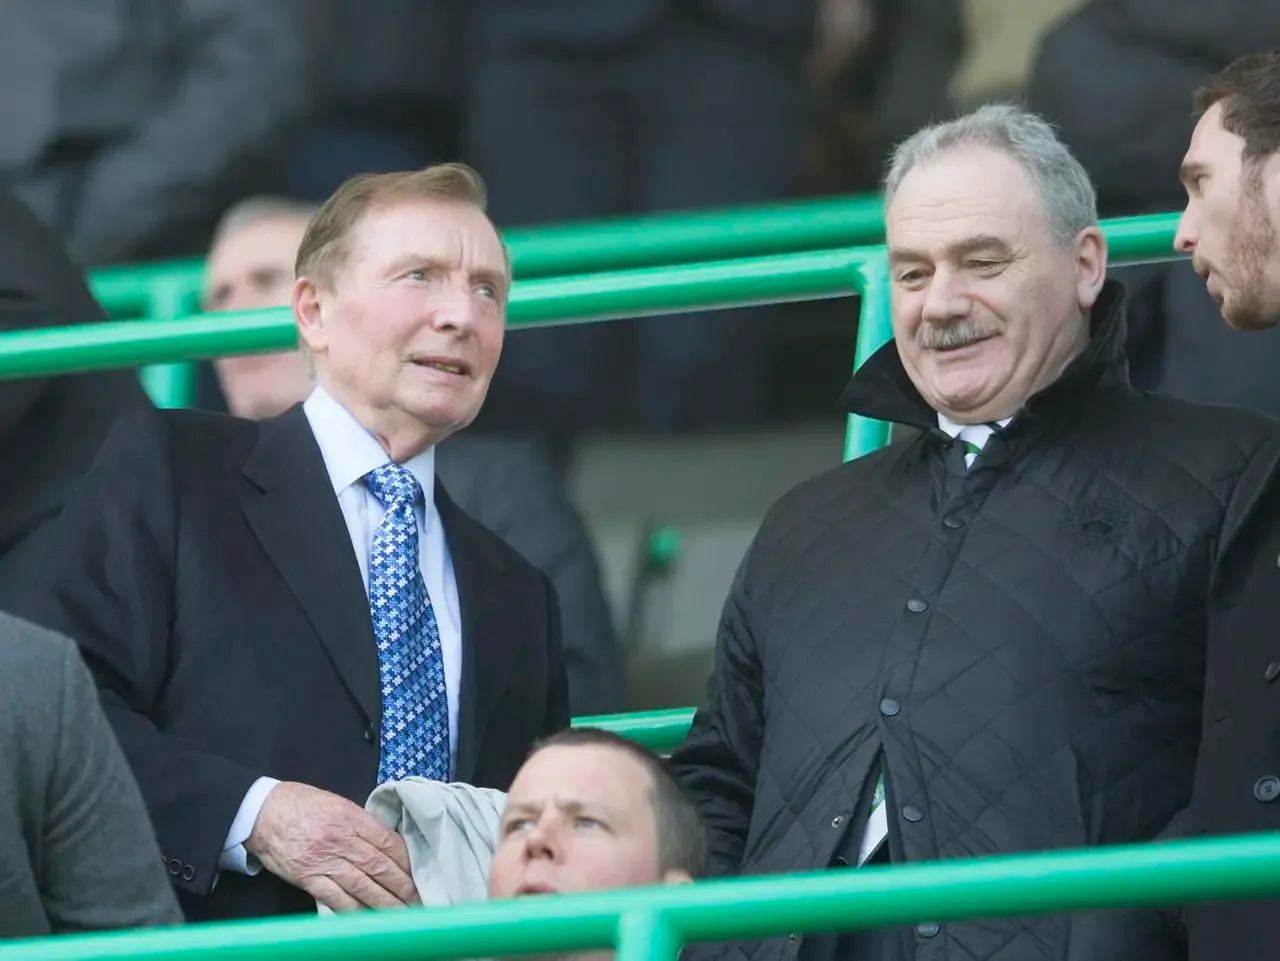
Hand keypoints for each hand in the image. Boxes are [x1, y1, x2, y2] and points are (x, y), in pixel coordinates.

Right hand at [245, 781, 416, 911]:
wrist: (262, 812)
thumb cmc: (300, 804)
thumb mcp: (336, 802)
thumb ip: (359, 822)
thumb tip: (382, 841)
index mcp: (352, 818)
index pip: (387, 842)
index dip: (406, 861)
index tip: (419, 873)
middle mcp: (342, 840)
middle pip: (379, 866)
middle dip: (402, 886)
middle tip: (419, 900)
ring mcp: (325, 861)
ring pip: (363, 885)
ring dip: (385, 902)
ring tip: (403, 914)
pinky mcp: (308, 878)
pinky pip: (336, 898)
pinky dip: (354, 911)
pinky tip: (369, 919)